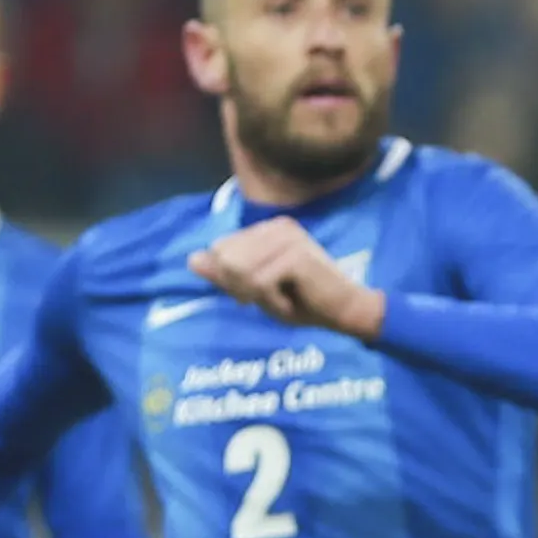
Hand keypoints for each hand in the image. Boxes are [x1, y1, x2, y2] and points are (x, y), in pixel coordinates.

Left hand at [192, 218, 386, 338]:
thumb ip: (225, 274)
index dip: (232, 279)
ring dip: (258, 296)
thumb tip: (191, 259)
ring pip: (238, 271)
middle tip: (273, 296)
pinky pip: (258, 284)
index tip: (262, 290)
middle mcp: (277, 226)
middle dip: (242, 288)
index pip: (220, 249)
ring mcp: (288, 238)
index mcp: (268, 228)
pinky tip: (293, 301)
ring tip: (284, 297)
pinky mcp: (295, 255)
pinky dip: (272, 302)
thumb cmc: (303, 301)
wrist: (346, 311)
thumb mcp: (257, 289)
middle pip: (225, 259)